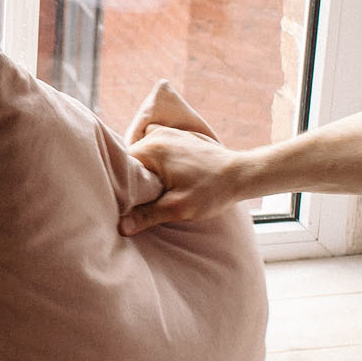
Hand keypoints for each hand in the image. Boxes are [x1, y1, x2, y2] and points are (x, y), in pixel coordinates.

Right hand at [121, 80, 241, 235]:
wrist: (242, 175)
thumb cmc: (212, 191)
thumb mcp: (178, 208)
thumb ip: (147, 215)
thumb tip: (121, 227)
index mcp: (152, 149)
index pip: (120, 166)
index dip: (119, 186)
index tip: (125, 203)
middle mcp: (156, 135)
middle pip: (130, 160)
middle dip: (132, 180)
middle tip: (139, 201)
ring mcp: (167, 133)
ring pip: (142, 156)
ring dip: (143, 173)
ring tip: (153, 192)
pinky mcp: (177, 137)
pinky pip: (155, 151)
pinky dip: (154, 165)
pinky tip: (163, 181)